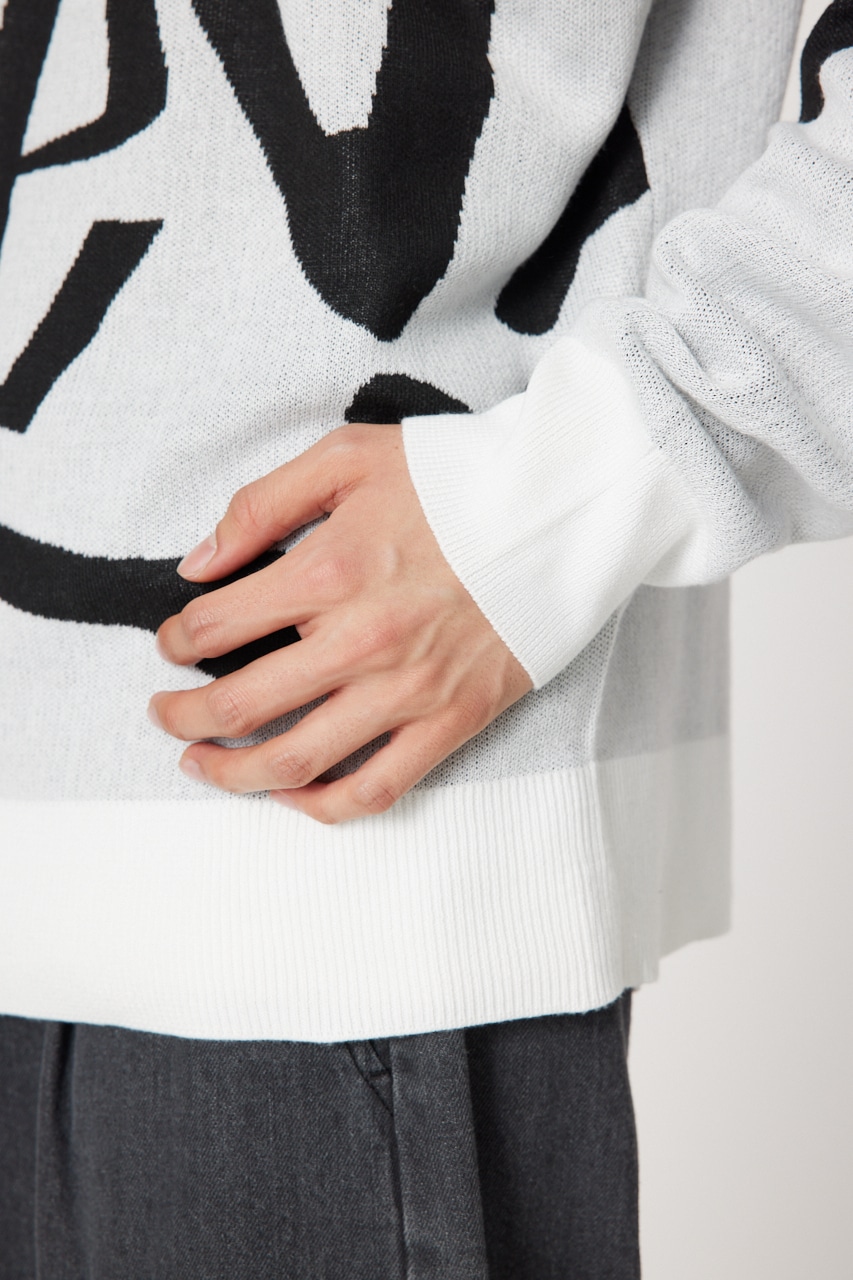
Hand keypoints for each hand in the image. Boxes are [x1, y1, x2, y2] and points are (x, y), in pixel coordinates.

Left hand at [148, 423, 532, 822]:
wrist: (562, 510)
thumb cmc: (456, 479)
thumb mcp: (348, 455)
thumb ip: (262, 504)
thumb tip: (198, 563)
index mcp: (328, 571)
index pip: (217, 625)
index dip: (178, 639)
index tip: (173, 643)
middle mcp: (359, 641)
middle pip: (239, 703)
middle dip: (181, 715)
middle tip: (163, 712)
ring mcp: (406, 692)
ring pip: (294, 761)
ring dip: (230, 772)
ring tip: (200, 765)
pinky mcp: (450, 723)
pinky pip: (375, 790)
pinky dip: (321, 806)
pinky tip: (290, 795)